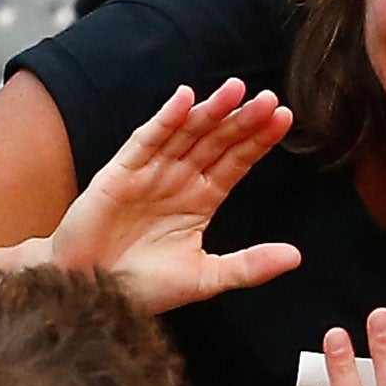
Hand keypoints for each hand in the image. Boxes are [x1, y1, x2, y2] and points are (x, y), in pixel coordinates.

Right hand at [49, 79, 300, 312]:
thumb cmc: (141, 287)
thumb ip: (249, 266)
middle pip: (216, 142)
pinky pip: (146, 140)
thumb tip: (295, 257)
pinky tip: (185, 99)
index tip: (283, 119)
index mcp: (200, 200)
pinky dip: (165, 119)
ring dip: (210, 111)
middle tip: (268, 99)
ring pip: (186, 134)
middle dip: (242, 121)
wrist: (90, 295)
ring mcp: (150, 173)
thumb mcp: (204, 279)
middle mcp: (178, 180)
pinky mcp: (120, 173)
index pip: (235, 162)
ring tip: (236, 90)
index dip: (257, 140)